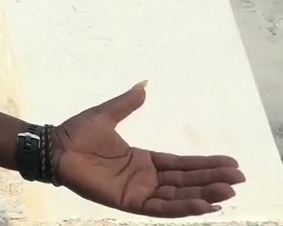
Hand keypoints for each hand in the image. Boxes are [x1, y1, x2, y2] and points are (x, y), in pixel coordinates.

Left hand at [53, 82, 245, 216]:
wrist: (55, 146)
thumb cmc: (77, 132)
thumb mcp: (107, 115)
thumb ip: (127, 103)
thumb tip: (143, 85)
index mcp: (142, 160)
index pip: (181, 164)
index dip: (205, 164)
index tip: (230, 162)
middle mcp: (144, 178)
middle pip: (186, 181)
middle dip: (212, 180)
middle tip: (238, 179)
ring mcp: (138, 191)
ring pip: (178, 196)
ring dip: (203, 194)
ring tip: (228, 192)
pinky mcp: (128, 202)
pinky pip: (160, 208)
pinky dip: (182, 207)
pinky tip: (203, 205)